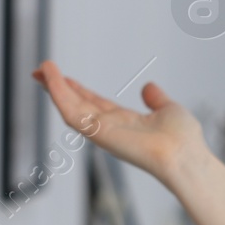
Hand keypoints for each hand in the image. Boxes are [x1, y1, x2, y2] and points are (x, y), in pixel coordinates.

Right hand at [32, 59, 207, 184]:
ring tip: (40, 69)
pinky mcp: (97, 133)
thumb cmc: (183, 140)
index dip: (77, 89)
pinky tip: (50, 78)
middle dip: (58, 87)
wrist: (185, 155)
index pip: (94, 103)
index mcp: (124, 122)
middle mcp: (109, 127)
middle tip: (40, 70)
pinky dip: (59, 94)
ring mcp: (101, 131)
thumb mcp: (169, 110)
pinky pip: (72, 113)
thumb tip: (148, 87)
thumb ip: (157, 99)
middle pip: (76, 104)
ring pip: (69, 107)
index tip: (62, 75)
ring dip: (54, 88)